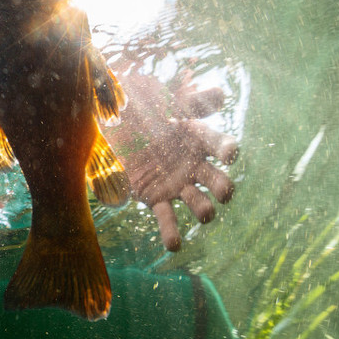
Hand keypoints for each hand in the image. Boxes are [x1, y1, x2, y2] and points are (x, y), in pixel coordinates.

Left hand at [109, 69, 238, 251]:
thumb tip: (221, 94)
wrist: (109, 127)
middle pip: (216, 179)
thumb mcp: (164, 100)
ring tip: (205, 214)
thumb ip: (191, 100)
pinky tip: (174, 245)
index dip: (226, 150)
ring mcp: (176, 184)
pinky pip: (167, 218)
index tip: (229, 154)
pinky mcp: (156, 199)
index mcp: (197, 138)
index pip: (218, 144)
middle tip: (225, 192)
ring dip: (204, 209)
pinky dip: (170, 232)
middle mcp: (192, 164)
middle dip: (223, 186)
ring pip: (197, 201)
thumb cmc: (141, 109)